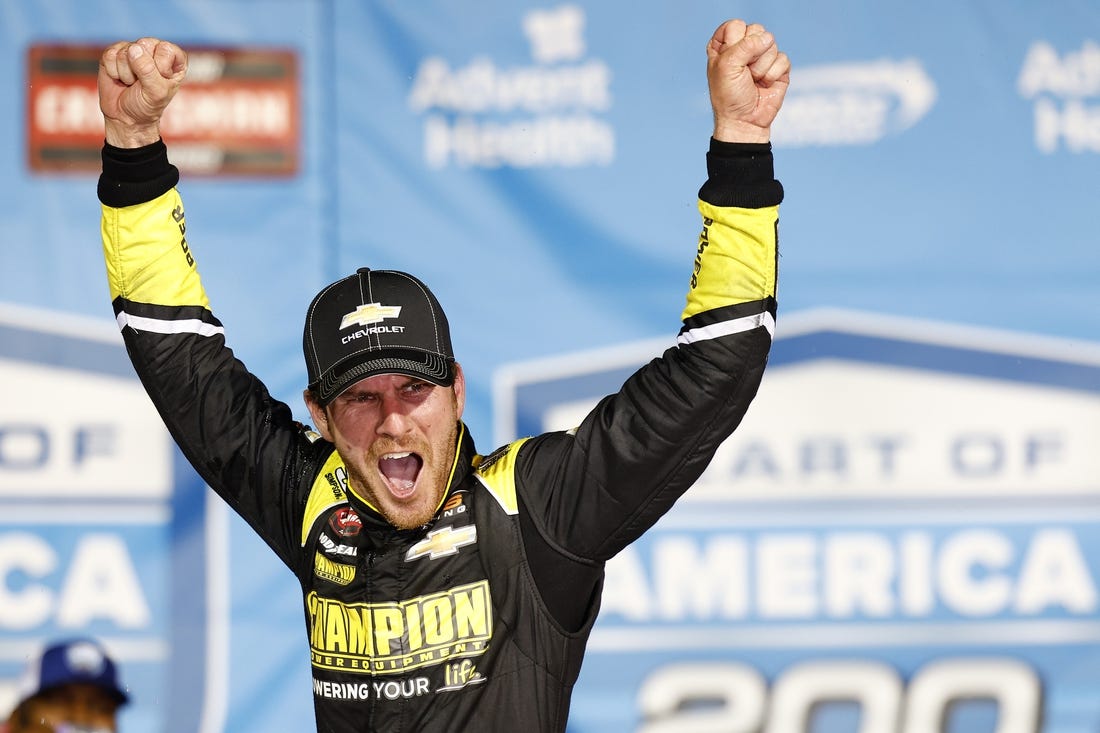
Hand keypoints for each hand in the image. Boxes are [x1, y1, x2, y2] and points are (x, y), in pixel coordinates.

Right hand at [98, 38, 187, 147]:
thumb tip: (134, 49)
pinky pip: (110, 55)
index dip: (160, 67)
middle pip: (144, 44)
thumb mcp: (156, 93)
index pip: (166, 49)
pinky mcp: (114, 53)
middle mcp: (154, 49)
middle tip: (142, 83)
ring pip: (126, 51)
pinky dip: (113, 71)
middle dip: (140, 70)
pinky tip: (119, 79)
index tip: (159, 82)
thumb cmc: (147, 105)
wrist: (125, 116)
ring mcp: (133, 50)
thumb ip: (149, 71)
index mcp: (174, 58)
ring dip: (126, 73)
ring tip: (131, 83)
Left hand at [706, 19, 789, 143]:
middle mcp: (744, 48)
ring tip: (753, 80)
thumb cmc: (729, 96)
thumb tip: (767, 38)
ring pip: (771, 44)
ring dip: (761, 67)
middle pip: (756, 30)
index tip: (729, 60)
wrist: (744, 121)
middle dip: (751, 53)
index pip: (735, 25)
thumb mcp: (727, 67)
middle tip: (744, 72)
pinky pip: (782, 58)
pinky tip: (765, 84)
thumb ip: (744, 46)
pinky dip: (773, 74)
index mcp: (725, 46)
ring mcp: (762, 56)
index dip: (736, 42)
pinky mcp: (778, 67)